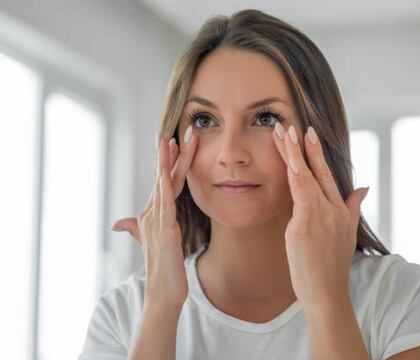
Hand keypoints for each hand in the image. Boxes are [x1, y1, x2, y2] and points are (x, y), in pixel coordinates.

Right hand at [112, 127, 197, 308]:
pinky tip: (165, 172)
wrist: (163, 292)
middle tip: (178, 130)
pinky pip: (166, 205)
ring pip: (164, 185)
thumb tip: (118, 223)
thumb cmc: (161, 266)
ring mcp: (158, 221)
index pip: (163, 181)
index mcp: (155, 213)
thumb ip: (136, 229)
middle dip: (171, 153)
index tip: (173, 140)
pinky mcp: (165, 231)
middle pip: (164, 177)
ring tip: (173, 140)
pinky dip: (164, 187)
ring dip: (168, 162)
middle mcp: (154, 213)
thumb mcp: (149, 242)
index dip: (168, 161)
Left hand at [272, 123, 368, 307]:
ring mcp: (320, 215)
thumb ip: (352, 207)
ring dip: (295, 153)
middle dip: (306, 146)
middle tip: (295, 125)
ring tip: (285, 133)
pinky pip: (300, 194)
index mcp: (339, 210)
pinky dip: (296, 174)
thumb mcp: (346, 233)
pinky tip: (290, 159)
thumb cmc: (331, 266)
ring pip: (307, 177)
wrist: (328, 292)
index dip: (318, 154)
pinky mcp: (306, 224)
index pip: (327, 175)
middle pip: (318, 171)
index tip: (309, 134)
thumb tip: (363, 188)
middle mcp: (332, 209)